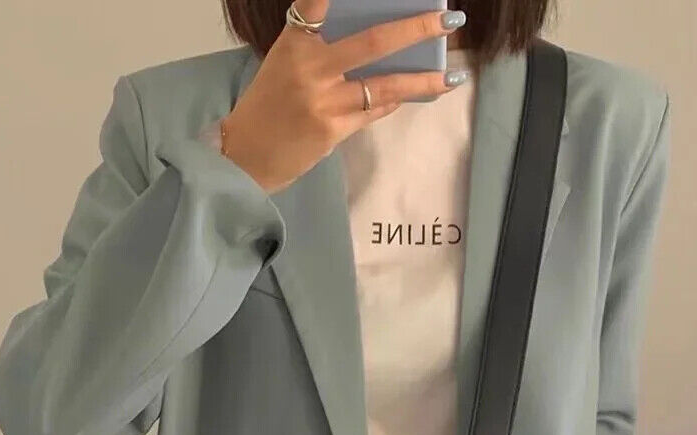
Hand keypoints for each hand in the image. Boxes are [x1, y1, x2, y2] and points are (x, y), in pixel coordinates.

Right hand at [223, 0, 469, 193]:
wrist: (243, 157)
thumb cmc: (267, 108)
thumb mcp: (285, 65)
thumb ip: (321, 48)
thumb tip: (377, 43)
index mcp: (294, 43)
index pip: (317, 2)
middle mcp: (310, 68)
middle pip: (374, 42)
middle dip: (417, 28)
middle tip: (449, 19)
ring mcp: (324, 101)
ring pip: (385, 85)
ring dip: (424, 80)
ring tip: (453, 76)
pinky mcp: (332, 130)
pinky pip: (374, 112)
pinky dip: (394, 102)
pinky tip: (414, 95)